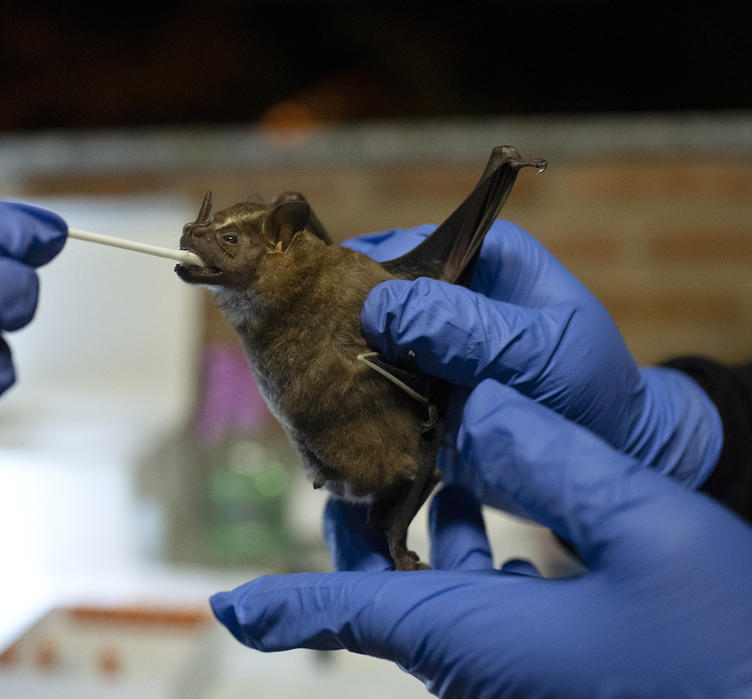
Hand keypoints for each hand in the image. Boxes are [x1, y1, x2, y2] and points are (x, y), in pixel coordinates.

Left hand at [211, 381, 751, 697]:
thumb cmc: (723, 642)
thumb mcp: (649, 529)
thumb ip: (550, 464)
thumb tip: (478, 412)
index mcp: (479, 636)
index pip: (353, 617)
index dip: (284, 609)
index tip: (230, 604)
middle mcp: (480, 668)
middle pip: (385, 603)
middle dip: (364, 530)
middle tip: (356, 460)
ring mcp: (511, 678)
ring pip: (431, 606)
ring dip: (417, 538)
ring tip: (423, 463)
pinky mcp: (544, 675)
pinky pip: (478, 617)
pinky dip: (468, 563)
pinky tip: (498, 521)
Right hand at [345, 221, 721, 504]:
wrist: (607, 458)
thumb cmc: (588, 393)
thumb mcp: (538, 354)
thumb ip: (466, 329)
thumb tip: (380, 307)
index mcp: (482, 257)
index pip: (405, 248)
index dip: (364, 274)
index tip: (329, 307)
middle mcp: (450, 291)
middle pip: (373, 292)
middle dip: (342, 320)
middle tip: (310, 351)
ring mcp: (430, 342)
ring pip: (363, 340)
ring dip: (341, 362)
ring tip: (311, 385)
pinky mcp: (417, 387)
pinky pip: (370, 385)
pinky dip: (352, 399)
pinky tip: (330, 413)